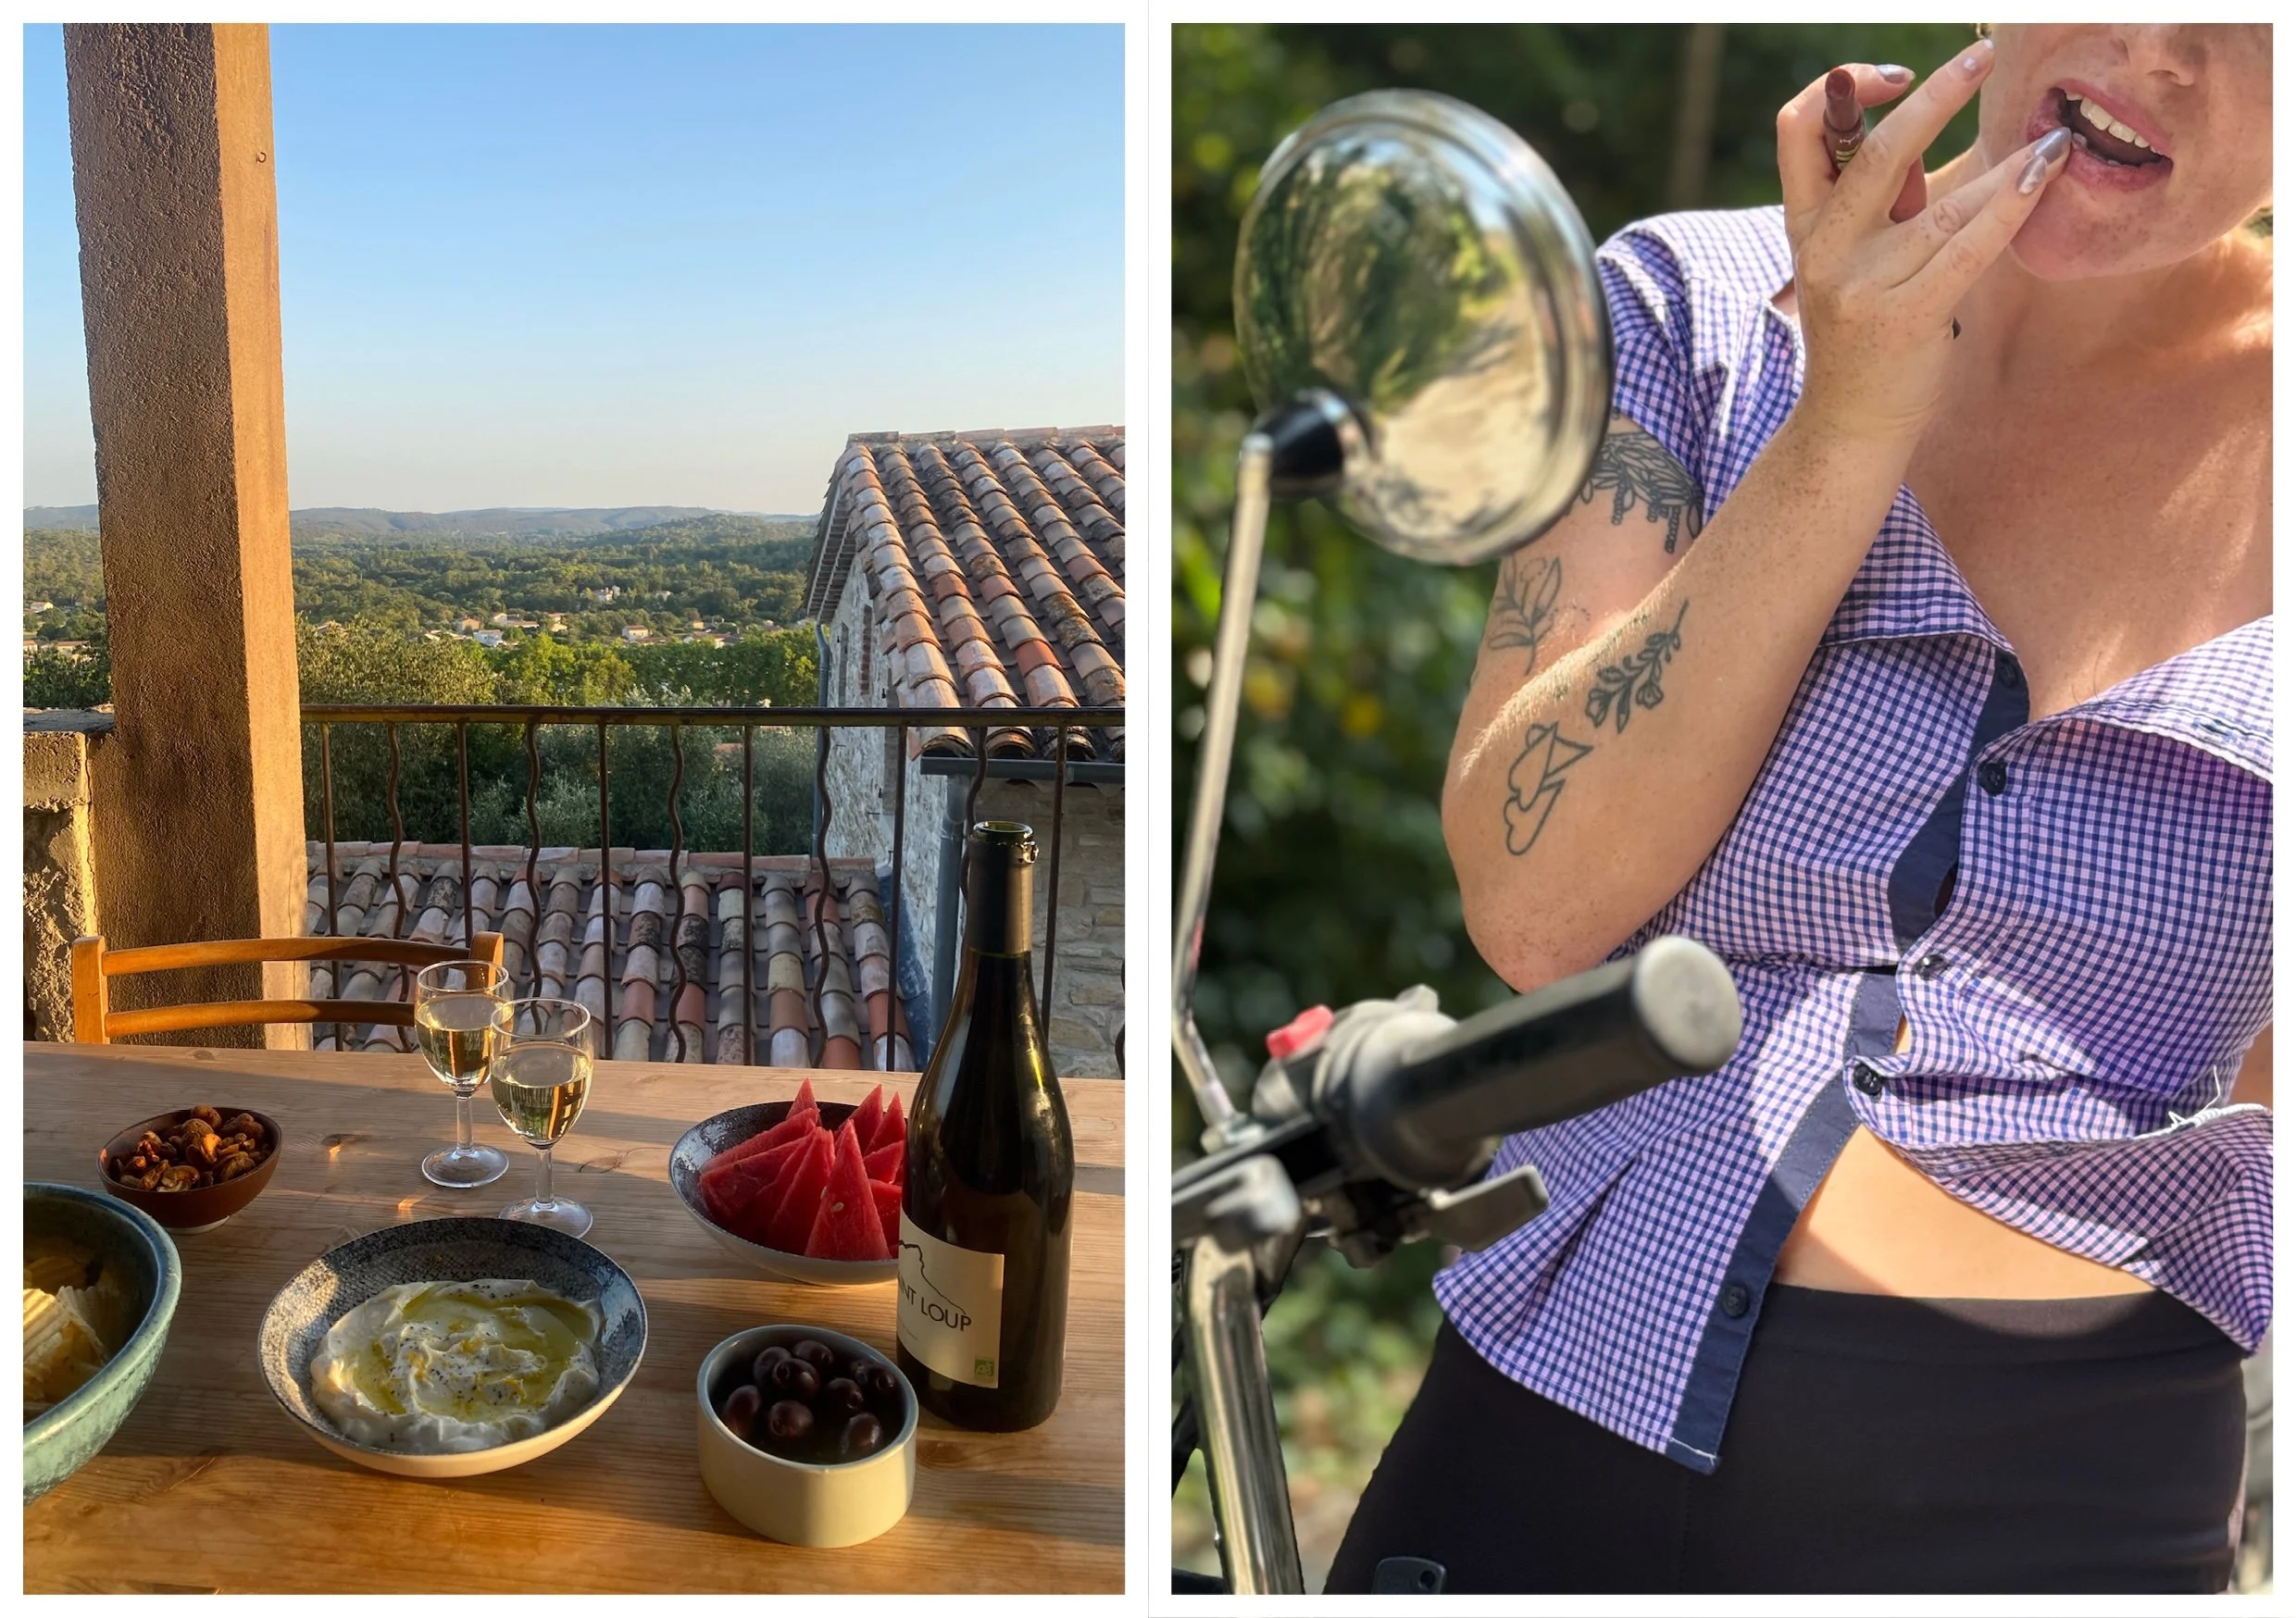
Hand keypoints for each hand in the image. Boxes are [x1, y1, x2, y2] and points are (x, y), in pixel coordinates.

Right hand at [1777, 39, 2071, 451]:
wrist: (1848, 424)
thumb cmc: (1862, 333)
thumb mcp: (1849, 260)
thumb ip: (1879, 201)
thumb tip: (1929, 125)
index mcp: (1804, 226)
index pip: (1796, 132)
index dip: (1840, 89)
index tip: (1893, 76)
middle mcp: (1824, 251)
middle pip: (1874, 154)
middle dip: (1934, 97)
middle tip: (1981, 57)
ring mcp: (1861, 287)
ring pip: (1939, 208)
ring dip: (2002, 164)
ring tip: (2051, 138)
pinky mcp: (1905, 318)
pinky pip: (1968, 248)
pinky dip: (2011, 204)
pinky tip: (2043, 173)